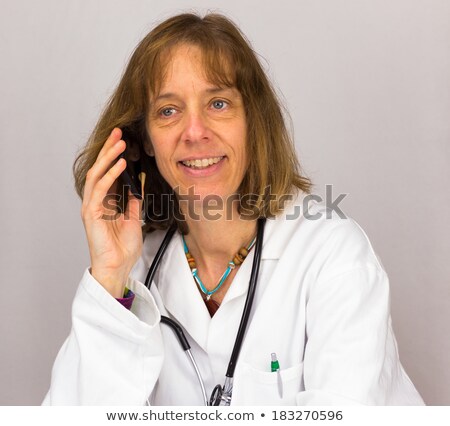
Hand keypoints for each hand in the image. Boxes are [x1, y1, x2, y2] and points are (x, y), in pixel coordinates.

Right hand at [81, 128, 142, 297]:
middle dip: (109, 150)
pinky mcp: (91, 213)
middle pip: (100, 169)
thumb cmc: (123, 247)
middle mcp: (96, 201)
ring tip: (119, 143)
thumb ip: (132, 202)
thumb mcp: (133, 218)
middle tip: (118, 133)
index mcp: (105, 202)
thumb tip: (137, 186)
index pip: (108, 173)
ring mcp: (92, 206)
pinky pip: (100, 189)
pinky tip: (119, 164)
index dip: (114, 156)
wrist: (118, 266)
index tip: (123, 140)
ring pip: (97, 174)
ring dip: (108, 157)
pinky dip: (110, 175)